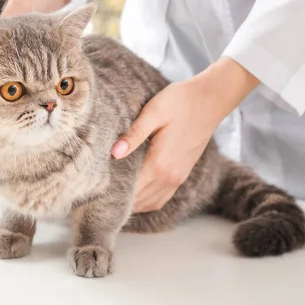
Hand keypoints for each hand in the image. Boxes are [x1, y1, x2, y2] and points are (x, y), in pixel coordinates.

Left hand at [111, 57, 259, 212]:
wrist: (210, 100)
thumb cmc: (180, 102)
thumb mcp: (154, 112)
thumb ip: (134, 134)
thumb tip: (114, 153)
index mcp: (160, 164)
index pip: (130, 190)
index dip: (111, 192)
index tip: (95, 188)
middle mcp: (170, 177)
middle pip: (138, 200)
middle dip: (118, 199)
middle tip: (97, 193)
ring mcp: (178, 178)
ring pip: (150, 203)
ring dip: (132, 202)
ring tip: (112, 194)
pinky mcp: (182, 175)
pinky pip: (160, 198)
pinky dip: (146, 201)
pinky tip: (133, 192)